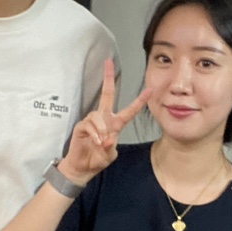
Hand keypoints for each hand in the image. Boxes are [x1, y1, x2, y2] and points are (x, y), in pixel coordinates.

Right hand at [59, 60, 150, 184]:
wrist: (83, 168)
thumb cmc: (97, 159)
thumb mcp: (110, 156)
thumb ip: (111, 147)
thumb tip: (109, 138)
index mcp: (115, 124)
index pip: (130, 110)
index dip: (139, 101)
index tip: (149, 90)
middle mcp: (104, 119)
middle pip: (107, 94)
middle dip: (108, 78)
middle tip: (108, 63)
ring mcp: (92, 121)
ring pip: (98, 115)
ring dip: (101, 130)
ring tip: (101, 142)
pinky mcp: (81, 126)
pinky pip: (89, 124)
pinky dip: (94, 134)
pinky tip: (96, 142)